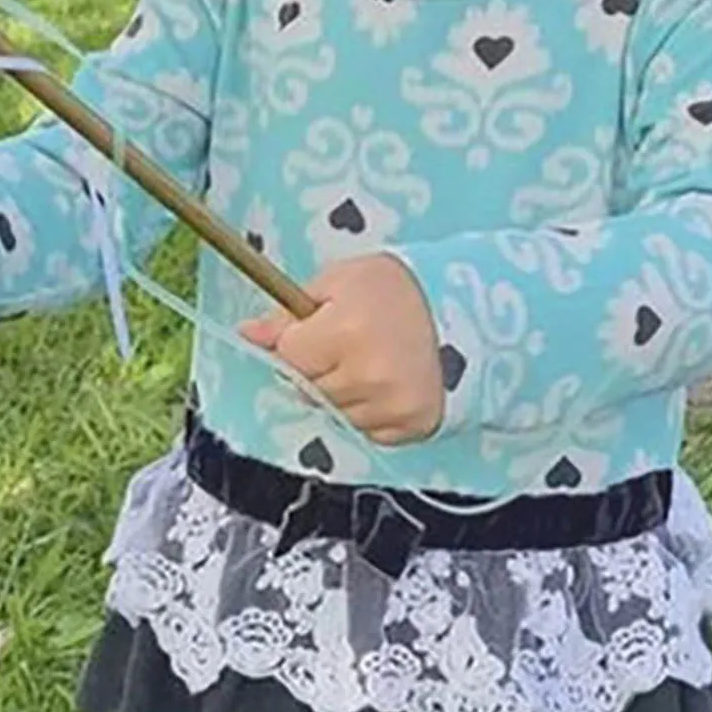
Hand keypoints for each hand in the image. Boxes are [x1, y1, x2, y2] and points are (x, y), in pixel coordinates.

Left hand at [238, 254, 443, 444]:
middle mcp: (367, 375)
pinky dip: (367, 411)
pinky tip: (386, 383)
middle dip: (318, 367)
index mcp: (345, 330)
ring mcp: (390, 406)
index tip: (320, 328)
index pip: (289, 355)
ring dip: (342, 392)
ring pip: (333, 412)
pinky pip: (364, 430)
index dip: (300, 340)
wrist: (464, 309)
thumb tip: (247, 334)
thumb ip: (289, 312)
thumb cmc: (394, 289)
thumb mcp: (338, 282)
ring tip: (370, 360)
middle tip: (347, 343)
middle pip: (308, 388)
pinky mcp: (410, 426)